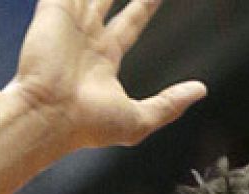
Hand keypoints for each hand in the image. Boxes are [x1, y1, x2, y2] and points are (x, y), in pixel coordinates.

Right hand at [8, 0, 205, 149]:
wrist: (49, 118)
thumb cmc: (87, 126)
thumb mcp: (138, 119)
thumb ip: (170, 103)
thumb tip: (200, 90)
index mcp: (104, 58)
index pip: (130, 22)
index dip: (145, 5)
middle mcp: (87, 36)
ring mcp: (69, 22)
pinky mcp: (53, 12)